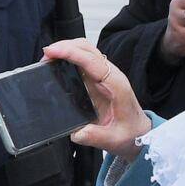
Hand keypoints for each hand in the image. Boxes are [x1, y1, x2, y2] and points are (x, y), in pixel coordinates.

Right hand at [40, 38, 149, 160]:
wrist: (139, 132)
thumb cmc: (129, 133)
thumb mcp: (114, 139)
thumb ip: (95, 136)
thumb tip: (76, 133)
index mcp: (116, 85)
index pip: (93, 61)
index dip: (72, 53)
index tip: (52, 52)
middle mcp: (110, 75)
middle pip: (88, 49)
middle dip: (66, 46)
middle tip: (45, 54)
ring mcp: (104, 76)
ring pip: (85, 51)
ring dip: (66, 50)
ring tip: (47, 58)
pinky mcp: (97, 79)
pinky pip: (83, 61)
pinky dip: (69, 57)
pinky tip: (56, 65)